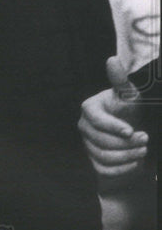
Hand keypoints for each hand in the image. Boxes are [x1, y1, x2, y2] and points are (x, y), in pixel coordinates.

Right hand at [79, 57, 147, 176]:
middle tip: (145, 139)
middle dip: (126, 143)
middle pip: (101, 141)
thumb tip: (112, 60)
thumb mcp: (129, 94)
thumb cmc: (129, 110)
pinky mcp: (94, 161)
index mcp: (89, 109)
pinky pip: (105, 169)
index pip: (97, 121)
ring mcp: (88, 145)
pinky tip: (136, 162)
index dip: (114, 127)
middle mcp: (84, 127)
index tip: (131, 131)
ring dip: (127, 156)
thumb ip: (120, 80)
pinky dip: (123, 169)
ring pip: (104, 156)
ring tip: (143, 150)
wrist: (132, 132)